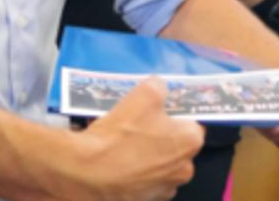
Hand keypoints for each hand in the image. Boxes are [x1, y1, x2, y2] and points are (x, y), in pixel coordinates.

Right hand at [74, 77, 203, 200]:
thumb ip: (160, 87)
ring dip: (147, 158)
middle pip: (176, 146)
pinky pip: (144, 183)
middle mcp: (185, 169)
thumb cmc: (120, 132)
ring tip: (123, 148)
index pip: (191, 123)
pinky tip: (118, 166)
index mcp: (191, 141)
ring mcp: (165, 190)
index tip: (155, 114)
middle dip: (161, 138)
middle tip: (136, 128)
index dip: (173, 116)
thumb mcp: (144, 93)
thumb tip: (160, 89)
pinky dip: (135, 175)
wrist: (87, 173)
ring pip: (159, 166)